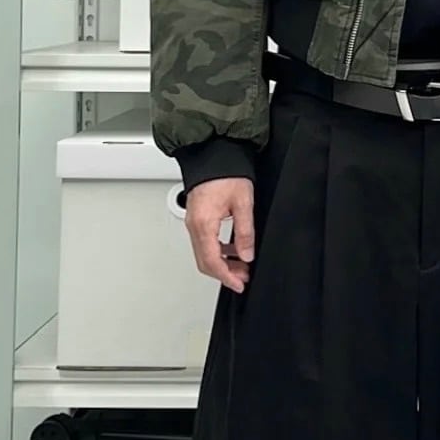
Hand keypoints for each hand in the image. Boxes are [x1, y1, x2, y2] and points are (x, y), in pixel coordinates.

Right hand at [184, 177, 255, 292]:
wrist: (213, 155)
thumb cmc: (226, 173)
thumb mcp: (243, 203)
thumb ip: (245, 232)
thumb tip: (246, 255)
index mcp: (204, 224)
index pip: (212, 261)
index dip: (226, 277)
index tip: (239, 284)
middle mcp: (194, 226)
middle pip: (205, 261)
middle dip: (224, 273)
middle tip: (243, 277)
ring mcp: (193, 223)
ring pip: (204, 253)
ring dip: (222, 263)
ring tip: (242, 265)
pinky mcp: (197, 218)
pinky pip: (204, 242)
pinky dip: (218, 251)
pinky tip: (233, 250)